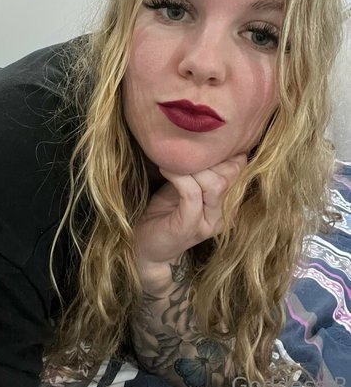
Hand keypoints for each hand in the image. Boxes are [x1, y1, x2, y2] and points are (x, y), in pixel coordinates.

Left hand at [134, 154, 246, 284]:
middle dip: (207, 157)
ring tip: (172, 160)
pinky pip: (191, 193)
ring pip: (215, 183)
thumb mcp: (186, 185)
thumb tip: (205, 138)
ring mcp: (210, 222)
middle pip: (231, 173)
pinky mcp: (190, 226)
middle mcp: (224, 213)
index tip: (200, 142)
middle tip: (184, 152)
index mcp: (228, 201)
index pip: (240, 167)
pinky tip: (165, 169)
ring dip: (192, 166)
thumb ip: (201, 169)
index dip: (222, 150)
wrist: (147, 247)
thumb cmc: (165, 212)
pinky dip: (178, 176)